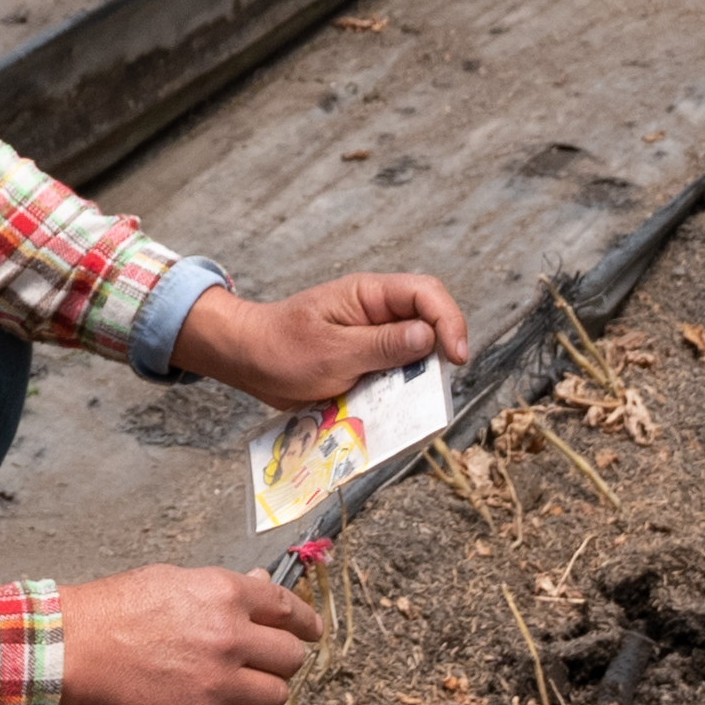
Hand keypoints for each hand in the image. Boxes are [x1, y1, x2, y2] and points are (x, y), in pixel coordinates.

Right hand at [59, 563, 325, 704]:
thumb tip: (260, 587)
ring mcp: (216, 682)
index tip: (310, 632)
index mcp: (225, 595)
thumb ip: (223, 589)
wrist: (72, 647)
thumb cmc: (112, 611)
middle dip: (281, 662)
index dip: (306, 623)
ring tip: (233, 691)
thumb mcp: (173, 580)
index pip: (290, 610)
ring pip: (274, 698)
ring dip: (259, 696)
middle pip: (291, 659)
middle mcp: (229, 637)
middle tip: (263, 666)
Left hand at [171, 269, 473, 409]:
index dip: (449, 322)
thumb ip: (381, 345)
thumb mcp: (332, 351)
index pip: (426, 294)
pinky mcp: (365, 361)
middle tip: (440, 386)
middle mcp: (377, 313)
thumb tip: (429, 337)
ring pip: (415, 353)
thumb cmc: (280, 349)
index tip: (457, 357)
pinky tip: (396, 410)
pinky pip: (394, 373)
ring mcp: (372, 338)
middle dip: (441, 352)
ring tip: (419, 403)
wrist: (246, 361)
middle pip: (428, 323)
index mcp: (369, 295)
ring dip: (419, 377)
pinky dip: (399, 390)